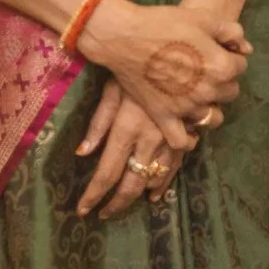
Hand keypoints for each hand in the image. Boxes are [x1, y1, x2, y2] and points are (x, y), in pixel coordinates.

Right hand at [74, 0, 249, 141]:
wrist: (126, 36)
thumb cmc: (166, 23)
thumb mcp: (204, 18)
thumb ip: (231, 32)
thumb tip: (246, 49)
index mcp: (221, 66)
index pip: (241, 67)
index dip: (230, 57)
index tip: (217, 52)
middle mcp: (207, 91)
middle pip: (230, 92)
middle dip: (223, 81)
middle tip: (206, 70)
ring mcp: (185, 107)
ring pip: (212, 118)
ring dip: (209, 107)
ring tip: (198, 95)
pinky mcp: (163, 116)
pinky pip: (180, 140)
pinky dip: (187, 139)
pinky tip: (187, 127)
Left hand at [74, 80, 181, 218]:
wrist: (183, 55)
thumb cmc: (140, 67)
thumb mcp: (114, 89)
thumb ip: (99, 122)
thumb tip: (81, 152)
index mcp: (127, 130)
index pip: (107, 173)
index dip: (94, 195)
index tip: (83, 210)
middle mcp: (149, 141)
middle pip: (131, 183)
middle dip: (116, 203)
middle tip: (104, 214)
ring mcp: (170, 140)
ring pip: (154, 179)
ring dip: (138, 195)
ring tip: (123, 206)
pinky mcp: (186, 135)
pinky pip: (175, 167)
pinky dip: (164, 183)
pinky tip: (155, 193)